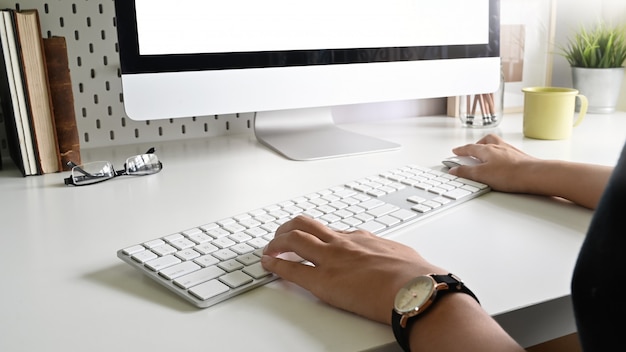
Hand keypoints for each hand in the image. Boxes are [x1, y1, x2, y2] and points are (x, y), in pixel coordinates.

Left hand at [261, 215, 443, 323]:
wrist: (416, 288)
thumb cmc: (417, 276)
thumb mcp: (404, 257)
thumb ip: (392, 258)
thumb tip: (399, 263)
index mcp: (362, 239)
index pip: (332, 232)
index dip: (318, 235)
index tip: (313, 238)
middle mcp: (343, 244)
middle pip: (307, 225)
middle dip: (289, 228)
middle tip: (281, 236)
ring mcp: (331, 260)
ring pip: (294, 239)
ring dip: (277, 242)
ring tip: (269, 248)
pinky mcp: (323, 281)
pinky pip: (292, 270)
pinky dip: (275, 266)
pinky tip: (267, 265)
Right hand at [448, 134, 538, 193]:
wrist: (534, 175)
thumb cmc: (510, 174)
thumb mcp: (482, 175)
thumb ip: (466, 172)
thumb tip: (454, 169)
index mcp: (487, 149)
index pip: (470, 147)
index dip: (461, 150)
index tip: (456, 151)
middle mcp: (499, 147)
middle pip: (485, 141)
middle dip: (477, 145)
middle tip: (471, 150)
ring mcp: (511, 151)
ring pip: (497, 145)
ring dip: (489, 148)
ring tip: (486, 156)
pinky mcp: (520, 158)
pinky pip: (506, 152)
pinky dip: (501, 155)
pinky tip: (502, 163)